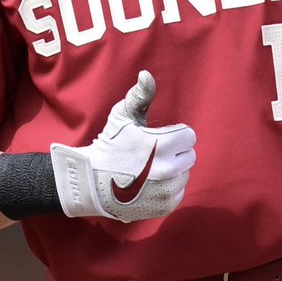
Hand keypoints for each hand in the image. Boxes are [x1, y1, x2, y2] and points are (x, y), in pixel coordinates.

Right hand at [49, 70, 196, 222]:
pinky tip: (150, 184)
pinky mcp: (165, 206)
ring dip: (173, 170)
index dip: (175, 135)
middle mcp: (166, 169)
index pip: (189, 136)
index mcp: (160, 144)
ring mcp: (166, 190)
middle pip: (189, 155)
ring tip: (150, 169)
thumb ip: (139, 96)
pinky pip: (179, 192)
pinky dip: (169, 188)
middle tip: (153, 154)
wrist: (92, 182)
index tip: (159, 138)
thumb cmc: (109, 145)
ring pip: (185, 174)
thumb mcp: (122, 117)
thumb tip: (146, 74)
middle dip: (175, 152)